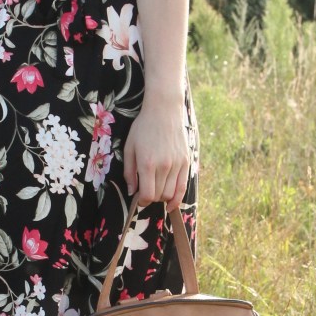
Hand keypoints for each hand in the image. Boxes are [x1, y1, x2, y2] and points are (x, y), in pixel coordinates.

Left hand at [122, 95, 189, 210]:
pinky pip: (183, 187)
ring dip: (162, 198)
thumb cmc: (143, 128)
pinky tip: (171, 204)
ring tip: (156, 192)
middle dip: (151, 199)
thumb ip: (129, 172)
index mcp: (147, 164)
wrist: (164, 111)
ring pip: (170, 193)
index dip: (142, 202)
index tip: (138, 199)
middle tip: (145, 193)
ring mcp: (176, 165)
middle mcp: (163, 166)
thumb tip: (132, 191)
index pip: (147, 195)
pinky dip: (177, 199)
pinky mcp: (186, 162)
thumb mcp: (129, 147)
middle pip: (158, 195)